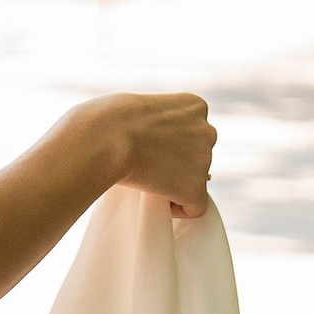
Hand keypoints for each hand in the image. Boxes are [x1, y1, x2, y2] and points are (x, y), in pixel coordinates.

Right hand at [97, 89, 215, 217]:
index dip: (171, 142)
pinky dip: (178, 207)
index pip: (194, 129)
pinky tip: (157, 200)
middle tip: (147, 165)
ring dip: (174, 182)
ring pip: (195, 180)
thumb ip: (153, 121)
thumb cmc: (107, 120)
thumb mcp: (137, 108)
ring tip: (145, 180)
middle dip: (176, 161)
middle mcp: (206, 130)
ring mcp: (204, 160)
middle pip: (198, 154)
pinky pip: (195, 207)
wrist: (107, 138)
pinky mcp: (196, 188)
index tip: (150, 147)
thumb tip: (145, 142)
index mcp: (194, 105)